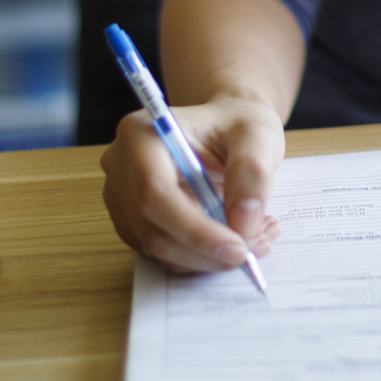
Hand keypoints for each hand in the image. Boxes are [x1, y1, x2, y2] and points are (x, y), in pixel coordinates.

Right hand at [101, 93, 284, 273]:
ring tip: (257, 236)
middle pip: (155, 228)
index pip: (156, 194)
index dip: (195, 230)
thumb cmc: (236, 124)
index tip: (238, 248)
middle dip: (209, 249)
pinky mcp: (134, 223)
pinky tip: (235, 235)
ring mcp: (123, 199)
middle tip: (258, 247)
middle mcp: (122, 167)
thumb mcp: (257, 134)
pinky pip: (166, 253)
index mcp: (141, 134)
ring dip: (211, 256)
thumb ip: (252, 171)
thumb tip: (243, 223)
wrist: (227, 128)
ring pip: (162, 249)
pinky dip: (203, 255)